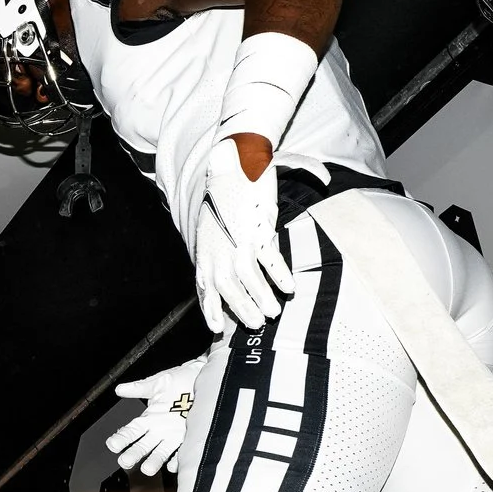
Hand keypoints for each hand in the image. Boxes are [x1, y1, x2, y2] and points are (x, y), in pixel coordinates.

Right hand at [108, 357, 205, 476]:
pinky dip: (178, 460)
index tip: (112, 445)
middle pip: (143, 446)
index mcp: (149, 418)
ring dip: (153, 461)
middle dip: (133, 454)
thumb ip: (139, 387)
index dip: (121, 438)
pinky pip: (183, 453)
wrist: (207, 380)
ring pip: (160, 452)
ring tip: (147, 469)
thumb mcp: (159, 382)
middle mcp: (160, 430)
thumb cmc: (182, 380)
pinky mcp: (190, 438)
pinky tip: (173, 465)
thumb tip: (120, 389)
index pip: (131, 431)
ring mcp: (175, 436)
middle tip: (125, 461)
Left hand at [192, 134, 294, 332]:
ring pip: (248, 279)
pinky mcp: (257, 230)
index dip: (211, 308)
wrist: (233, 164)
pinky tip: (289, 287)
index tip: (217, 327)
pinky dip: (279, 275)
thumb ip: (216, 248)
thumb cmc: (224, 196)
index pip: (204, 287)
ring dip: (262, 298)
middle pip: (228, 289)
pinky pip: (269, 259)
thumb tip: (224, 268)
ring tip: (273, 312)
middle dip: (241, 309)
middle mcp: (217, 249)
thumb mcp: (212, 225)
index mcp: (204, 250)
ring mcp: (237, 241)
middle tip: (255, 324)